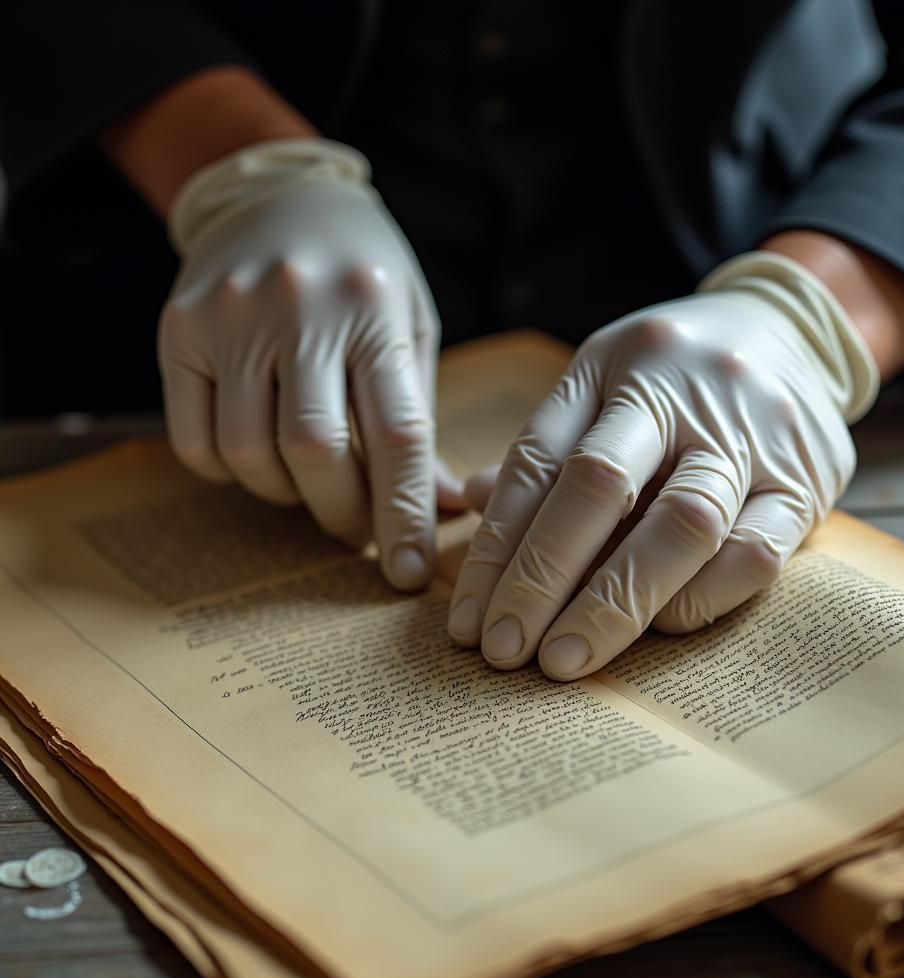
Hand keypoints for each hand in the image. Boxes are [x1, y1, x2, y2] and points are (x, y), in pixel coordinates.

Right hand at [159, 139, 457, 590]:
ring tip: (308, 482)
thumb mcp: (410, 331)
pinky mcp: (179, 329)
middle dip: (340, 512)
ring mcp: (230, 316)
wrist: (279, 193)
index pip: (397, 435)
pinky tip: (258, 457)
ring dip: (285, 494)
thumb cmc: (364, 275)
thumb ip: (419, 418)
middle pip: (316, 451)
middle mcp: (300, 308)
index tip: (406, 572)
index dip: (403, 515)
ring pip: (249, 452)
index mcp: (375, 309)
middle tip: (354, 531)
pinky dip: (229, 472)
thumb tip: (440, 508)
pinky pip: (196, 439)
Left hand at [448, 252, 878, 678]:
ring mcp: (750, 433)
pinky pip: (755, 553)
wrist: (790, 329)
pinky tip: (657, 628)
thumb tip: (471, 502)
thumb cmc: (670, 374)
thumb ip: (545, 446)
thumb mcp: (598, 382)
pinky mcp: (808, 480)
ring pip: (681, 525)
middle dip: (541, 580)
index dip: (496, 549)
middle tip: (505, 652)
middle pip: (599, 486)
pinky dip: (699, 600)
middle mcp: (678, 391)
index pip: (538, 461)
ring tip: (566, 660)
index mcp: (610, 366)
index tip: (469, 621)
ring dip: (615, 605)